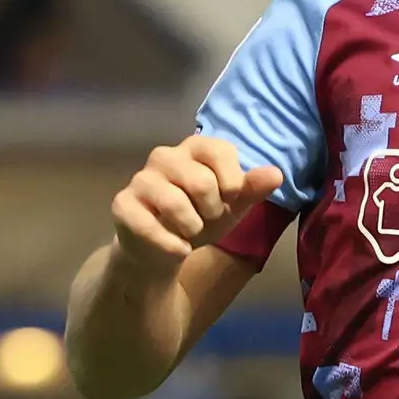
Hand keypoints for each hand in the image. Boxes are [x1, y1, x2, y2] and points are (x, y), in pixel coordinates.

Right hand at [111, 134, 283, 268]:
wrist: (165, 250)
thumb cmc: (201, 218)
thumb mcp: (233, 206)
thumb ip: (251, 188)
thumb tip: (275, 174)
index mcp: (194, 148)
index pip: (221, 150)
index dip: (232, 183)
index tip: (229, 199)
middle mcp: (165, 156)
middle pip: (202, 182)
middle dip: (212, 211)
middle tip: (206, 218)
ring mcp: (141, 179)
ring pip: (176, 204)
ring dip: (192, 229)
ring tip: (189, 231)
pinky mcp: (123, 205)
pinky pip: (150, 226)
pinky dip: (172, 245)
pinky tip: (177, 249)